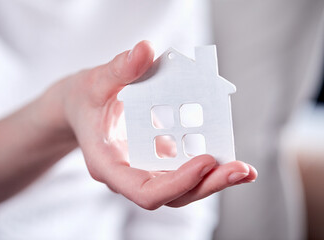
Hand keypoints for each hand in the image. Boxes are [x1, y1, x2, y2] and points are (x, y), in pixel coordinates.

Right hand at [52, 41, 256, 208]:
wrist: (82, 108)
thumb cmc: (85, 98)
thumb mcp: (96, 81)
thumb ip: (119, 69)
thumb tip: (145, 49)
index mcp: (108, 164)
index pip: (142, 191)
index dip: (176, 183)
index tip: (205, 162)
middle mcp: (128, 174)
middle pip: (170, 196)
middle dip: (206, 184)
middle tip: (240, 170)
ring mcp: (144, 169)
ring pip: (181, 188)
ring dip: (213, 179)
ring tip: (244, 169)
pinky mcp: (157, 159)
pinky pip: (183, 169)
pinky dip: (207, 166)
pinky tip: (229, 154)